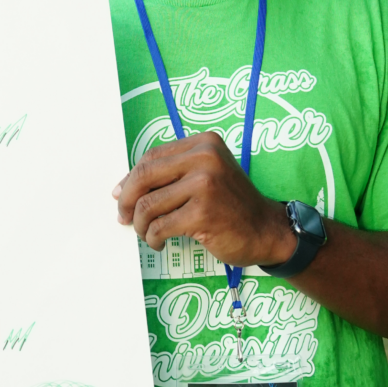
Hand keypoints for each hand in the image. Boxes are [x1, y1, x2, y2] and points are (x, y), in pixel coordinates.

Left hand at [112, 131, 297, 269]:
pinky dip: (153, 238)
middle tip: (124, 217)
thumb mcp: (206, 176)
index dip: (130, 178)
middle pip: (145, 176)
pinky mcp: (203, 213)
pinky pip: (160, 226)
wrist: (266, 230)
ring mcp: (205, 185)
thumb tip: (122, 189)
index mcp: (204, 144)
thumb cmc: (231, 205)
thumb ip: (171, 174)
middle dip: (128, 200)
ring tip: (147, 233)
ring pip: (149, 204)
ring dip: (141, 224)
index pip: (152, 157)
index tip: (120, 195)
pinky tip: (159, 242)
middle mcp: (205, 158)